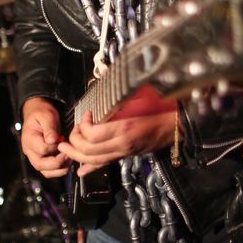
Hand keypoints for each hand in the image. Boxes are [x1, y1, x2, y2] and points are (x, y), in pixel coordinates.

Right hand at [21, 97, 71, 177]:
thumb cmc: (41, 113)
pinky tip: (67, 161)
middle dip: (57, 164)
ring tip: (69, 161)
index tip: (64, 142)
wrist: (37, 113)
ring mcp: (35, 156)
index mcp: (29, 139)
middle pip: (40, 165)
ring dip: (58, 170)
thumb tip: (52, 140)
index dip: (55, 148)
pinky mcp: (41, 158)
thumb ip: (49, 128)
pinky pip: (48, 170)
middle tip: (68, 155)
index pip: (42, 149)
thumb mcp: (46, 116)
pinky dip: (58, 169)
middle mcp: (30, 150)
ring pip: (45, 171)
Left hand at [58, 88, 176, 176]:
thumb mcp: (141, 97)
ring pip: (94, 161)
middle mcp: (122, 144)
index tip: (86, 114)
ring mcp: (124, 152)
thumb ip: (121, 90)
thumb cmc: (162, 110)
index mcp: (125, 128)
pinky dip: (90, 168)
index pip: (93, 135)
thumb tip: (105, 72)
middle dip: (74, 141)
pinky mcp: (125, 156)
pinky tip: (81, 170)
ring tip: (65, 148)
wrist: (177, 126)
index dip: (83, 126)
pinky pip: (105, 165)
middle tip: (71, 131)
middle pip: (89, 150)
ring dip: (76, 155)